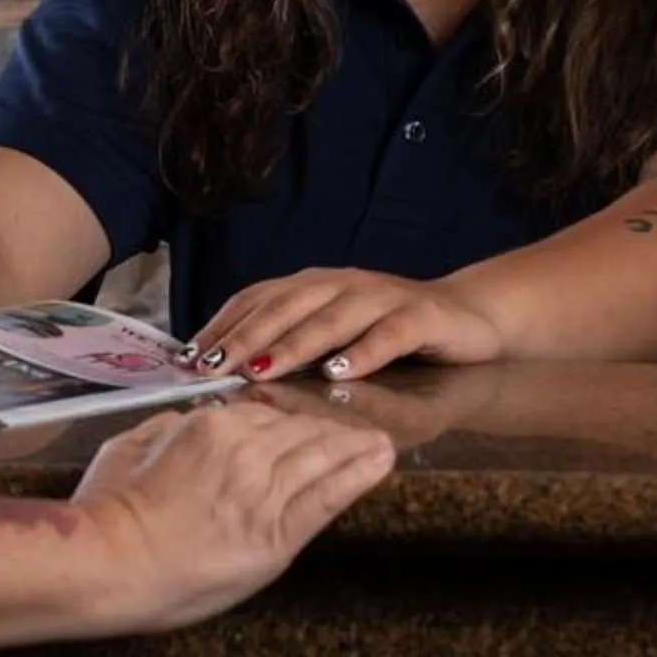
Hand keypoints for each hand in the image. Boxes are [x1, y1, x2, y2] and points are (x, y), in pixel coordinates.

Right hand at [70, 397, 396, 631]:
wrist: (110, 562)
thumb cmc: (109, 509)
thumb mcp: (129, 448)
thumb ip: (167, 429)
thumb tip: (188, 424)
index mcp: (209, 424)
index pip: (263, 413)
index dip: (288, 418)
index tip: (306, 420)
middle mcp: (245, 447)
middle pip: (299, 431)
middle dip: (330, 430)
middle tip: (356, 430)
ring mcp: (265, 488)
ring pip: (321, 457)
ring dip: (356, 447)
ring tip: (381, 443)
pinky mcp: (278, 532)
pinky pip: (329, 495)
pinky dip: (359, 474)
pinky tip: (381, 462)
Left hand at [185, 267, 508, 382]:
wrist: (468, 315)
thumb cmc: (388, 330)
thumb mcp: (333, 333)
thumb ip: (289, 341)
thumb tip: (225, 365)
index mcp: (314, 285)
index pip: (257, 299)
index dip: (222, 325)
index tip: (188, 356)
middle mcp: (342, 284)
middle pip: (285, 307)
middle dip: (245, 336)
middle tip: (212, 366)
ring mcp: (381, 298)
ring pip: (331, 319)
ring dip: (294, 344)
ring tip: (263, 369)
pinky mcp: (420, 317)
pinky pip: (388, 335)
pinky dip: (363, 352)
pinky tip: (341, 372)